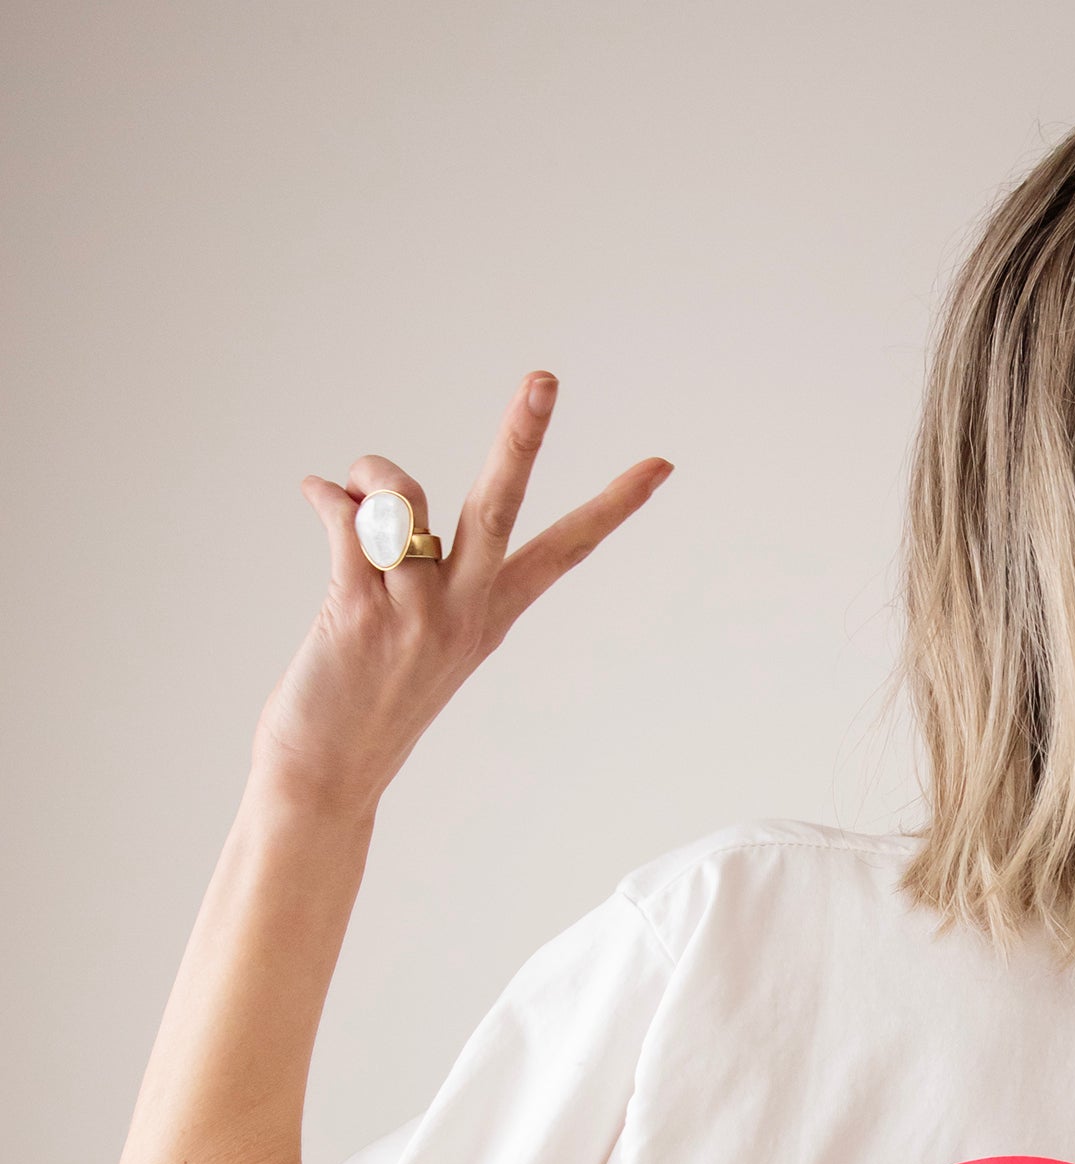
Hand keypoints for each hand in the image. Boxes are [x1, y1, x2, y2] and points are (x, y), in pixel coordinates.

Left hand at [250, 371, 669, 817]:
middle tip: (545, 378)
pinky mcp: (359, 613)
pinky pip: (346, 518)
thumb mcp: (404, 623)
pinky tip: (315, 495)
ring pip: (401, 496)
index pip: (566, 549)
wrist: (324, 776)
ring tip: (347, 492)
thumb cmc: (362, 698)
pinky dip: (327, 496)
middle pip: (501, 504)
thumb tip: (349, 487)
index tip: (662, 464)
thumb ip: (394, 553)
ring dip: (370, 476)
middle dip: (521, 436)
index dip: (615, 504)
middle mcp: (464, 610)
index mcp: (491, 614)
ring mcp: (416, 613)